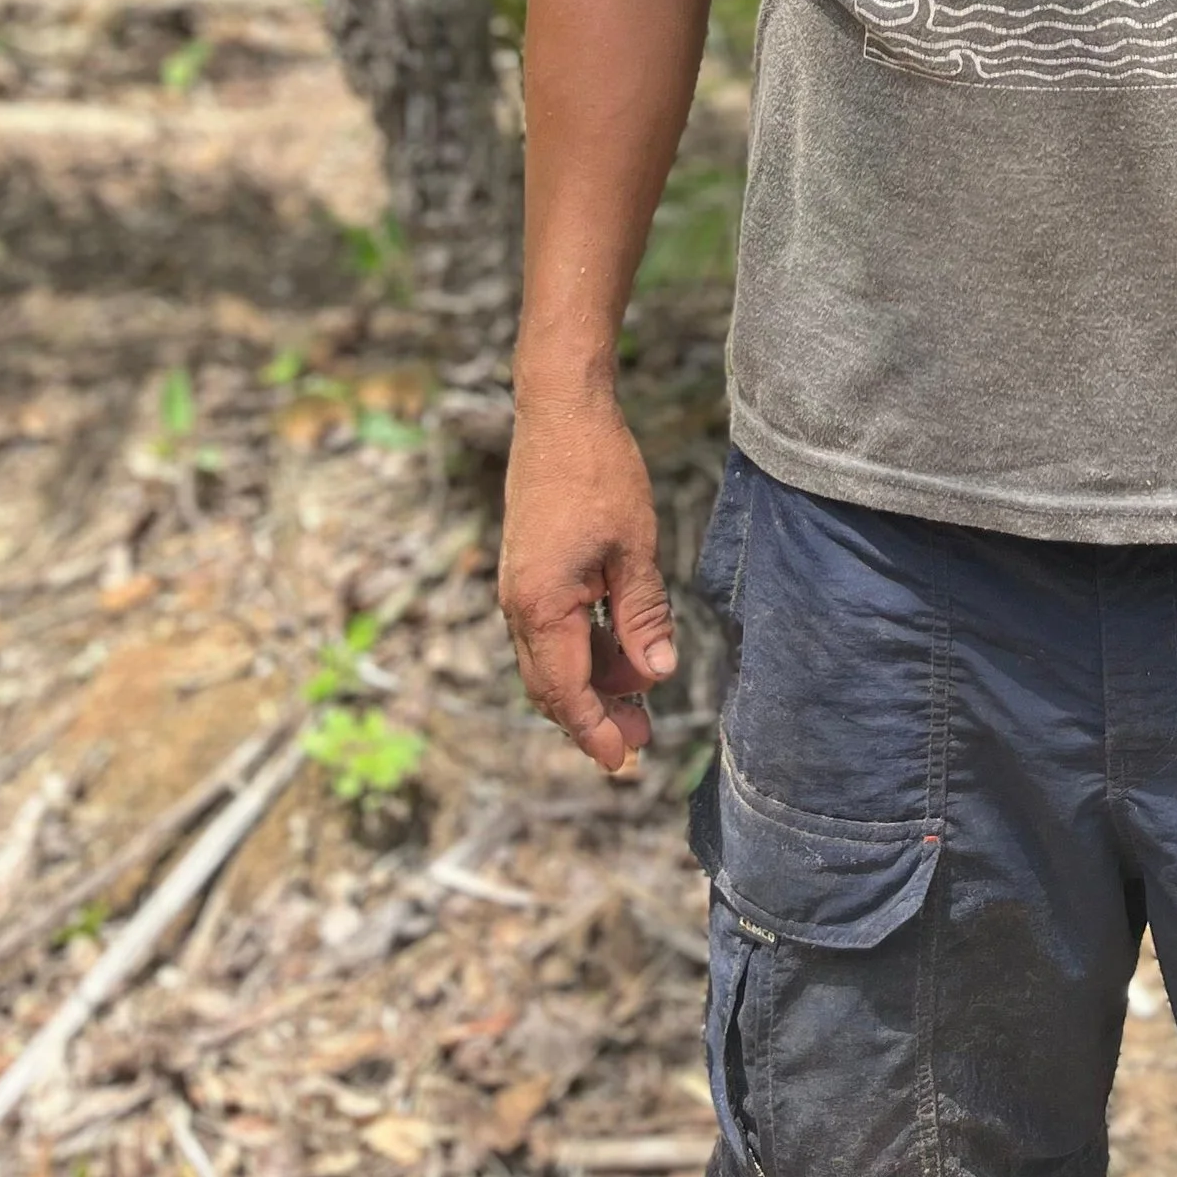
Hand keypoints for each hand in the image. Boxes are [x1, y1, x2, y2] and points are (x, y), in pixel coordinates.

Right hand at [498, 391, 676, 772]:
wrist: (559, 412)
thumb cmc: (599, 473)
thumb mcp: (633, 549)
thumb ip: (642, 616)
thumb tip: (657, 675)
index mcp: (541, 607)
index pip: (566, 693)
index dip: (594, 732)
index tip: (622, 763)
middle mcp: (519, 606)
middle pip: (553, 685)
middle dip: (595, 716)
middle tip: (640, 739)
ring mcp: (519, 588)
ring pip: (552, 659)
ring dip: (592, 682)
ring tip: (639, 697)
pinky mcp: (528, 571)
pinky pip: (551, 630)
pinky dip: (583, 649)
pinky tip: (619, 648)